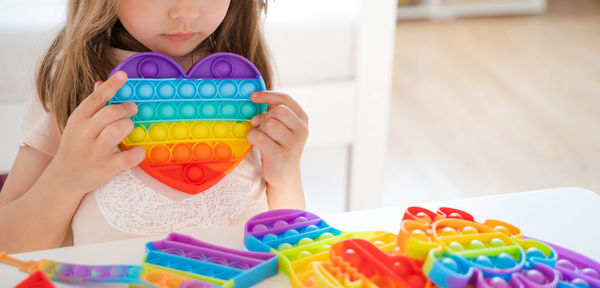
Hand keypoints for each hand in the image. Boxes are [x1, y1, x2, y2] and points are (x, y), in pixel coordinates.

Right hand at [49, 71, 144, 193]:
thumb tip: (101, 83)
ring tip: (130, 129)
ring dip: (129, 126)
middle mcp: (85, 133)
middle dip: (126, 109)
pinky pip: (128, 157)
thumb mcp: (78, 124)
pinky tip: (137, 150)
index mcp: (78, 119)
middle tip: (133, 109)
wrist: (64, 178)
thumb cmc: (76, 146)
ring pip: (118, 130)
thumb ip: (92, 105)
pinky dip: (137, 152)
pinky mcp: (106, 167)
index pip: (96, 98)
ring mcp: (95, 151)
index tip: (123, 75)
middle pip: (110, 112)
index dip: (112, 86)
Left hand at [247, 91, 308, 207]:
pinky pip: (259, 137)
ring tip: (260, 137)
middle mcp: (302, 131)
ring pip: (268, 124)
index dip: (267, 95)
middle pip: (278, 111)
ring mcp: (293, 144)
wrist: (285, 176)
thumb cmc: (279, 147)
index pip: (286, 99)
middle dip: (263, 117)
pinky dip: (252, 138)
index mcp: (302, 119)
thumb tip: (256, 96)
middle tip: (257, 124)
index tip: (252, 96)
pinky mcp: (281, 156)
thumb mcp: (282, 127)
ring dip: (258, 128)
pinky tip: (255, 143)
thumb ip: (274, 112)